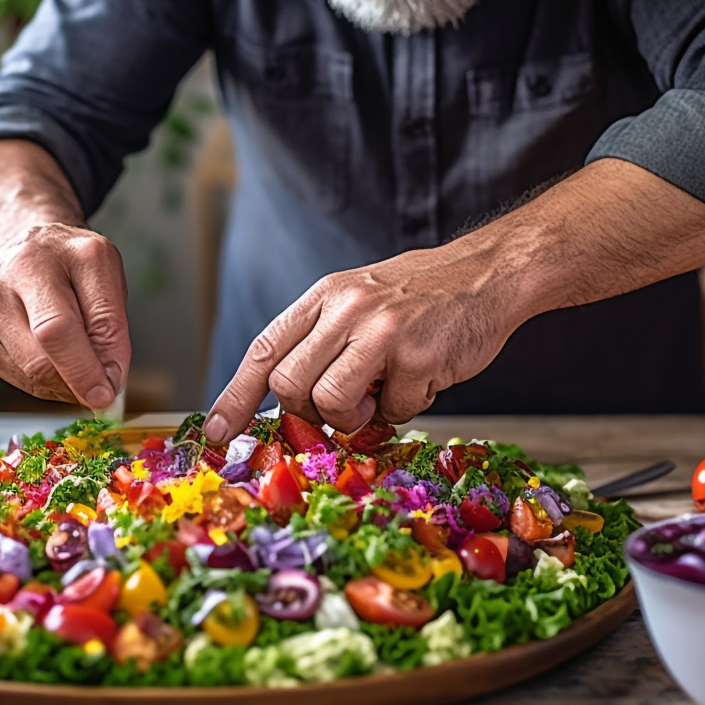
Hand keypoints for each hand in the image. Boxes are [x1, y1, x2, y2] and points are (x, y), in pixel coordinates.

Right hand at [0, 223, 130, 408]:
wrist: (29, 247)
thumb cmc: (72, 262)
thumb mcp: (105, 275)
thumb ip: (110, 325)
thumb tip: (108, 380)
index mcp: (36, 259)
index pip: (56, 328)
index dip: (82, 369)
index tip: (105, 395)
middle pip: (37, 359)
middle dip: (76, 382)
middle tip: (102, 389)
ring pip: (29, 374)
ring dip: (64, 382)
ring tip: (81, 358)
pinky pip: (18, 377)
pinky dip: (47, 380)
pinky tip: (57, 356)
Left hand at [204, 243, 515, 441]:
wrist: (488, 272)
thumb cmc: (421, 298)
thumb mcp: (359, 302)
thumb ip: (324, 343)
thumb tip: (292, 406)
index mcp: (323, 297)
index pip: (264, 349)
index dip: (235, 396)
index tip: (215, 432)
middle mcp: (345, 309)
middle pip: (290, 385)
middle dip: (312, 411)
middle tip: (348, 404)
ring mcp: (380, 331)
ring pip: (330, 403)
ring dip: (355, 417)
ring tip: (384, 394)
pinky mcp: (416, 356)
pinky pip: (392, 411)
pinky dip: (407, 408)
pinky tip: (424, 378)